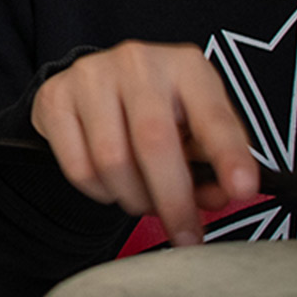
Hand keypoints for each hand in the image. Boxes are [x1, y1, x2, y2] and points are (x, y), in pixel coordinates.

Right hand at [32, 41, 260, 244]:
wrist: (98, 84)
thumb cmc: (159, 110)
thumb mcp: (196, 125)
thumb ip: (212, 162)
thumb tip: (215, 199)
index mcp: (186, 66)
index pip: (212, 115)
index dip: (229, 155)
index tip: (242, 190)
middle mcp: (138, 62)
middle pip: (154, 142)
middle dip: (173, 199)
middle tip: (185, 234)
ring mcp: (90, 76)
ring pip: (112, 161)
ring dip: (134, 198)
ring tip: (144, 201)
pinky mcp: (55, 98)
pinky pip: (78, 167)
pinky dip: (100, 192)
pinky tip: (112, 185)